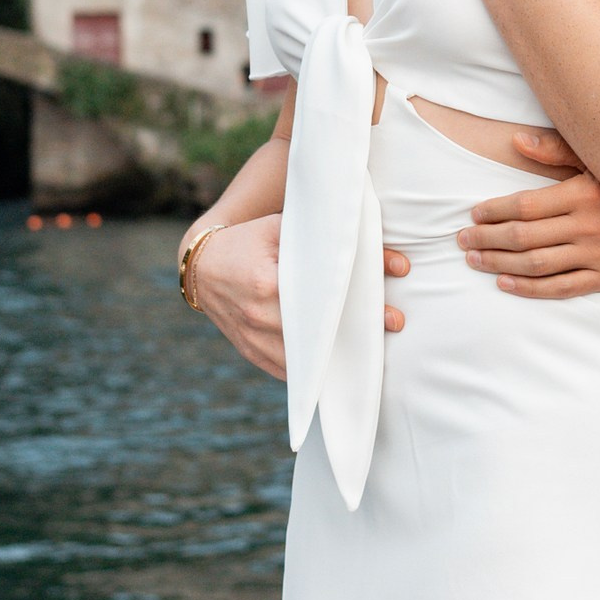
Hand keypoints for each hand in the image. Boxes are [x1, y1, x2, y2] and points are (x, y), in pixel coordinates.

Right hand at [188, 214, 409, 377]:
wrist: (203, 268)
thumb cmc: (249, 241)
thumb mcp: (282, 228)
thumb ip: (332, 238)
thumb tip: (395, 262)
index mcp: (266, 283)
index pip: (321, 301)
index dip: (356, 308)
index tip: (389, 312)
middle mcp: (259, 317)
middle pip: (320, 334)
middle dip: (357, 334)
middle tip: (393, 326)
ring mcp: (256, 342)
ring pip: (309, 360)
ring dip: (341, 355)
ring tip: (372, 344)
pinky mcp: (255, 356)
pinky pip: (294, 372)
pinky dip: (319, 368)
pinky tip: (342, 359)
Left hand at [458, 137, 599, 298]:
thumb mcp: (596, 160)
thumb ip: (556, 150)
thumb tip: (516, 141)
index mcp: (584, 193)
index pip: (526, 205)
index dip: (495, 211)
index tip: (474, 214)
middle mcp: (590, 226)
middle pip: (525, 236)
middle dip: (487, 239)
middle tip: (462, 240)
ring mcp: (598, 255)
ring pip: (537, 264)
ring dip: (499, 264)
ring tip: (475, 260)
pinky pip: (559, 288)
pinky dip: (528, 288)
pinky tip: (504, 283)